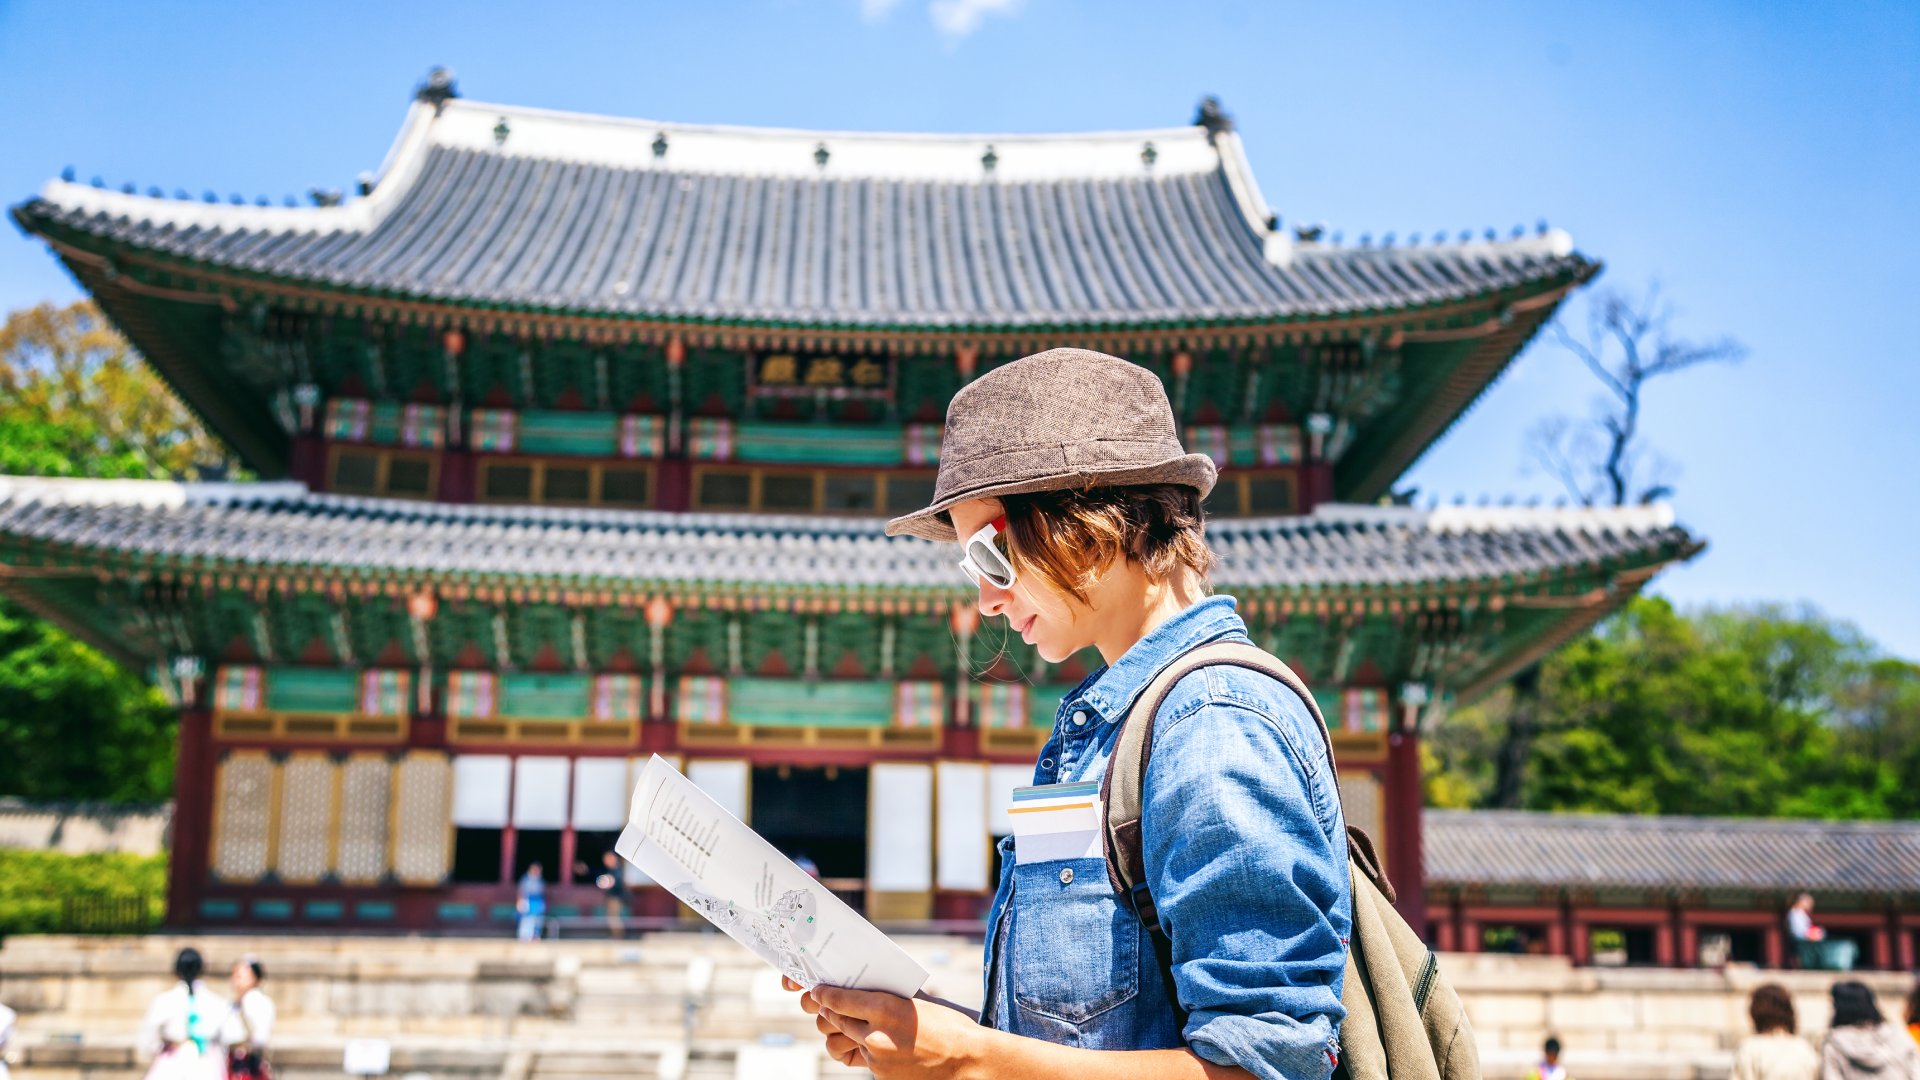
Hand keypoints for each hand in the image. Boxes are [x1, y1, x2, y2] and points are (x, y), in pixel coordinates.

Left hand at [783, 977, 986, 1077]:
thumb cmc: (947, 1026)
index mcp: (884, 1008)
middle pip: (836, 1021)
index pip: (838, 1000)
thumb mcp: (914, 1002)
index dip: (824, 994)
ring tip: (857, 1028)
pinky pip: (864, 1060)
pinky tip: (885, 1046)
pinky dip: (870, 1051)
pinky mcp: (880, 1076)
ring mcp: (877, 1059)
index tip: (818, 991)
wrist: (967, 1062)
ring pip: (847, 1042)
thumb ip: (884, 999)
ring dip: (847, 1034)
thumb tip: (859, 992)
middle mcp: (875, 1034)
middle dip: (830, 1012)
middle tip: (829, 1005)